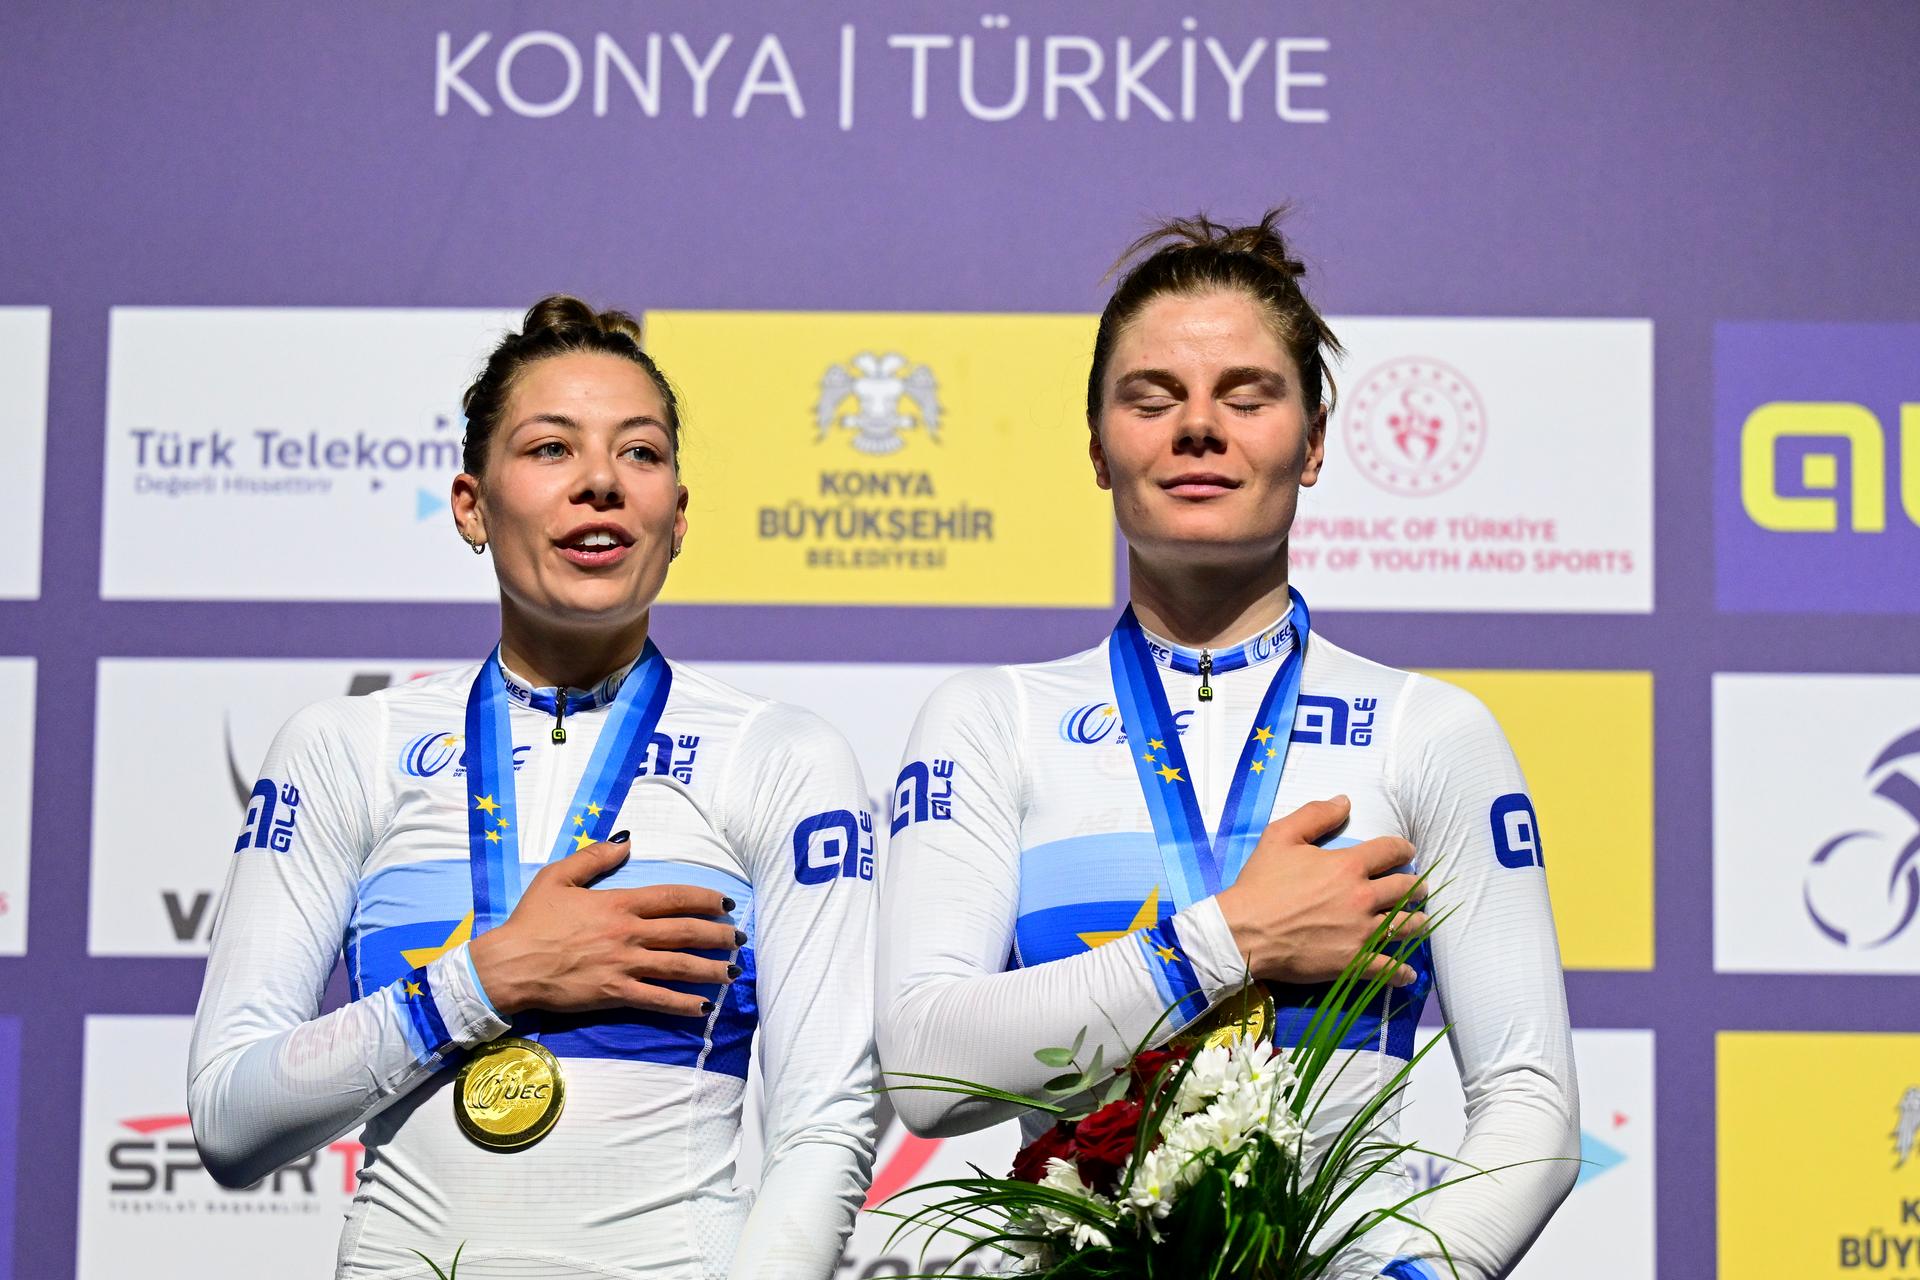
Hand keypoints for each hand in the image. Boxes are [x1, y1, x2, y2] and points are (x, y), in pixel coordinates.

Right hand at [468, 833, 741, 1017]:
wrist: (511, 964)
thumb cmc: (532, 920)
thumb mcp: (558, 877)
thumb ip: (594, 857)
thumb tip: (627, 841)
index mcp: (619, 904)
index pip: (673, 898)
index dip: (704, 899)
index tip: (725, 903)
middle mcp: (628, 933)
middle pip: (685, 932)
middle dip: (718, 935)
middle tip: (740, 939)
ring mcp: (624, 965)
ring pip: (678, 966)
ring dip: (710, 969)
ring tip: (733, 972)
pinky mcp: (615, 993)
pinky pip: (657, 999)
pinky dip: (682, 1004)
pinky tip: (702, 1007)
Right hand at [1214, 796, 1425, 987]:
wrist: (1243, 932)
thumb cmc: (1259, 884)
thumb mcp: (1280, 836)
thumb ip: (1315, 815)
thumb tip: (1345, 801)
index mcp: (1348, 866)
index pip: (1390, 851)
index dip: (1403, 849)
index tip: (1408, 852)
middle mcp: (1362, 897)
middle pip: (1405, 889)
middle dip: (1416, 886)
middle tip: (1419, 888)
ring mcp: (1361, 932)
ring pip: (1405, 926)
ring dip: (1417, 922)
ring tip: (1419, 921)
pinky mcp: (1354, 962)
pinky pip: (1389, 968)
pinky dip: (1402, 971)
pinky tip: (1407, 972)